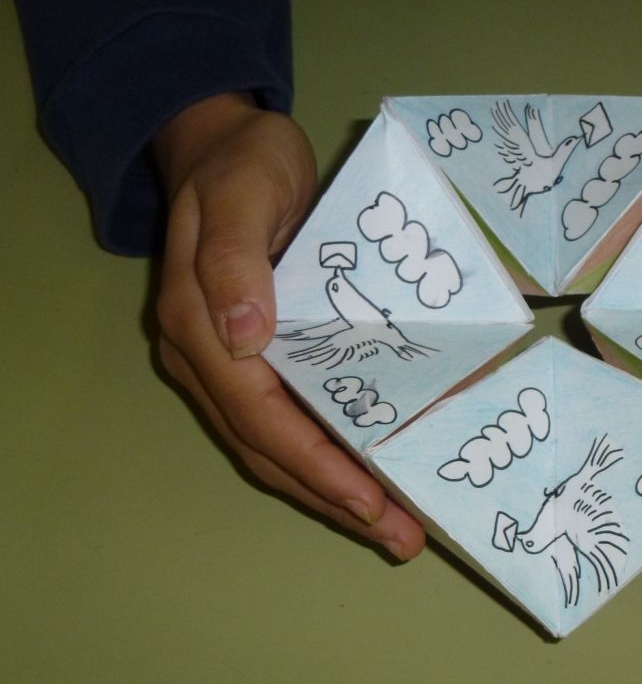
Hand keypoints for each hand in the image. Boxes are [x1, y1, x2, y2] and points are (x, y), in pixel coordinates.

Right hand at [153, 93, 424, 559]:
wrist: (228, 144)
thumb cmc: (243, 165)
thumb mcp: (245, 194)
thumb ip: (237, 258)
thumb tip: (243, 334)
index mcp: (199, 328)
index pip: (260, 417)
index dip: (314, 465)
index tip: (368, 503)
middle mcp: (207, 359)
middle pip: (271, 448)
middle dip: (334, 499)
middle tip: (399, 539)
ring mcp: (227, 363)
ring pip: (278, 445)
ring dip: (333, 490)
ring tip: (392, 527)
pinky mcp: (256, 357)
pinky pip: (290, 420)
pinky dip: (330, 453)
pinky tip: (370, 471)